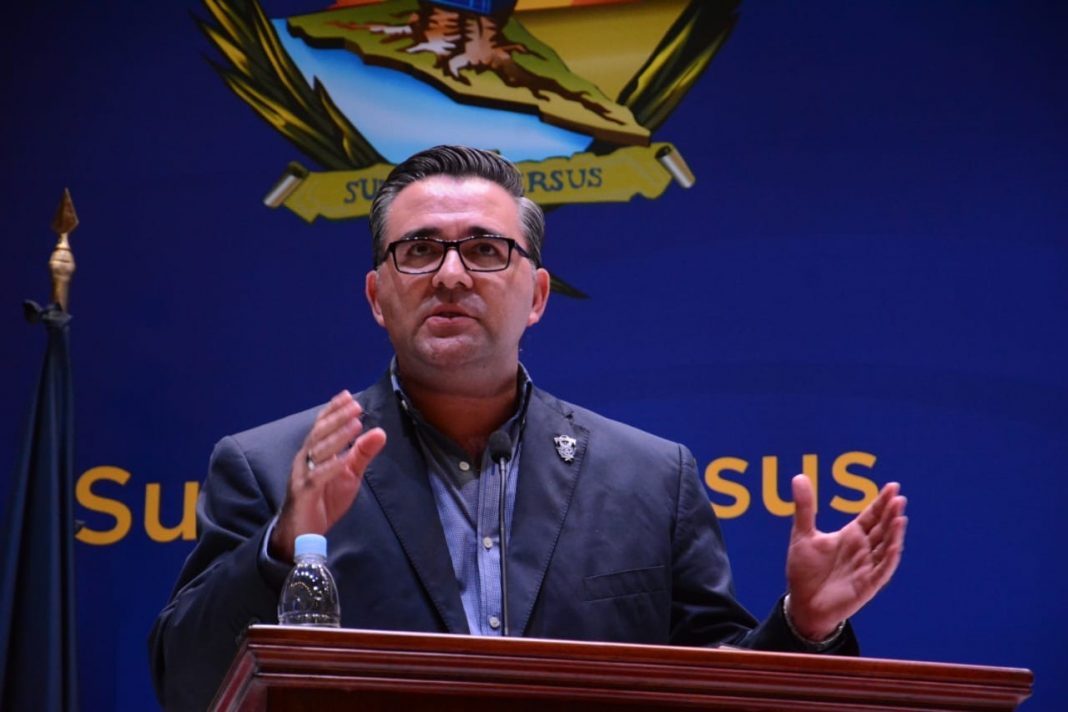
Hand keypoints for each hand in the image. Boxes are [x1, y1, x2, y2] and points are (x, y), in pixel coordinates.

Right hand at [269, 391, 386, 561]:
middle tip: (356, 406)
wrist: (302, 531)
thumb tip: (380, 432)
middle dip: (338, 417)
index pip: (322, 424)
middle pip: (320, 432)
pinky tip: (344, 459)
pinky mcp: (304, 492)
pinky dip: (331, 466)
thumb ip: (362, 453)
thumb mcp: (349, 474)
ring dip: (337, 436)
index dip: (333, 409)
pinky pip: (317, 477)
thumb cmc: (324, 498)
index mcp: (314, 452)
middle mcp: (305, 459)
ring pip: (318, 450)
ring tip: (355, 424)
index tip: (348, 396)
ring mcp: (303, 474)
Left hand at [785, 474, 907, 639]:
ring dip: (894, 534)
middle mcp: (863, 550)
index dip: (882, 502)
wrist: (803, 603)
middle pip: (882, 528)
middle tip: (899, 497)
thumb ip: (805, 507)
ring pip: (886, 548)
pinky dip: (889, 558)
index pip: (872, 516)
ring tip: (900, 517)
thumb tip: (799, 476)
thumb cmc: (805, 570)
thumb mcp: (803, 535)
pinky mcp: (867, 585)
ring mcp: (867, 567)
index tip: (893, 487)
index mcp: (851, 536)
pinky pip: (882, 571)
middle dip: (890, 513)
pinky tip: (895, 546)